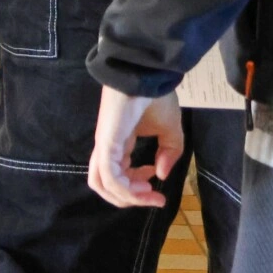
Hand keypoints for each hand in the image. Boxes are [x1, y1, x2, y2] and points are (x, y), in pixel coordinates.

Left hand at [88, 88, 182, 208]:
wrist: (146, 74)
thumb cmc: (155, 97)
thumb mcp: (170, 130)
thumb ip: (169, 153)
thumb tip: (161, 175)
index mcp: (118, 144)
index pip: (118, 175)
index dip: (137, 187)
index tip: (157, 186)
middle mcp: (107, 147)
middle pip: (106, 184)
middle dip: (132, 198)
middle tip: (154, 198)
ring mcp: (104, 146)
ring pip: (102, 184)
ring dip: (126, 198)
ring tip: (147, 195)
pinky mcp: (106, 143)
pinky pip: (108, 175)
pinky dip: (125, 188)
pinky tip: (145, 186)